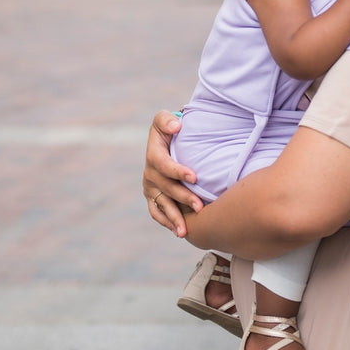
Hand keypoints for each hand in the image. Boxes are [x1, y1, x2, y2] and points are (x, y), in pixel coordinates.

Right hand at [142, 110, 203, 237]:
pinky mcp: (153, 197)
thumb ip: (167, 120)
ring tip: (185, 231)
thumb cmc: (170, 128)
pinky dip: (166, 222)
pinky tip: (178, 231)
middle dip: (183, 197)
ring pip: (161, 204)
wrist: (167, 140)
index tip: (195, 177)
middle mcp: (149, 173)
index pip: (164, 165)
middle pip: (166, 188)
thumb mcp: (165, 119)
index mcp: (153, 154)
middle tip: (200, 206)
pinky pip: (157, 212)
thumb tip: (176, 127)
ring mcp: (150, 187)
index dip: (178, 171)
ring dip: (174, 217)